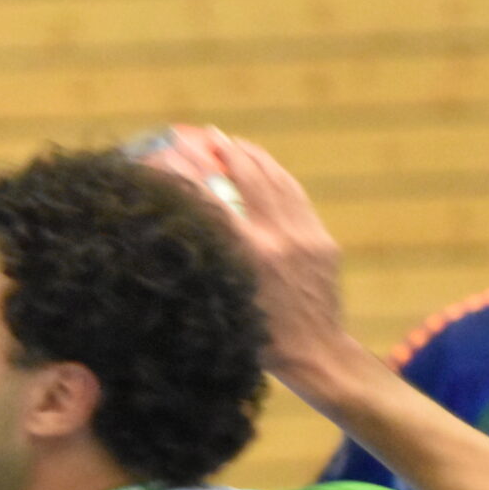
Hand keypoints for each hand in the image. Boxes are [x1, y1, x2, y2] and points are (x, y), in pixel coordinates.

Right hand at [139, 126, 355, 393]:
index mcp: (248, 257)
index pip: (211, 201)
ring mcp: (303, 235)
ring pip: (275, 182)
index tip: (168, 155)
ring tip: (230, 141)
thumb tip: (183, 230)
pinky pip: (295, 196)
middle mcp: (277, 239)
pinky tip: (263, 165)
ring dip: (250, 157)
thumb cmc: (258, 342)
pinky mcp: (321, 239)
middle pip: (246, 180)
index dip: (187, 174)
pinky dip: (276, 175)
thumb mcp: (223, 303)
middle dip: (222, 152)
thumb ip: (210, 264)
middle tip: (203, 135)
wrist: (316, 354)